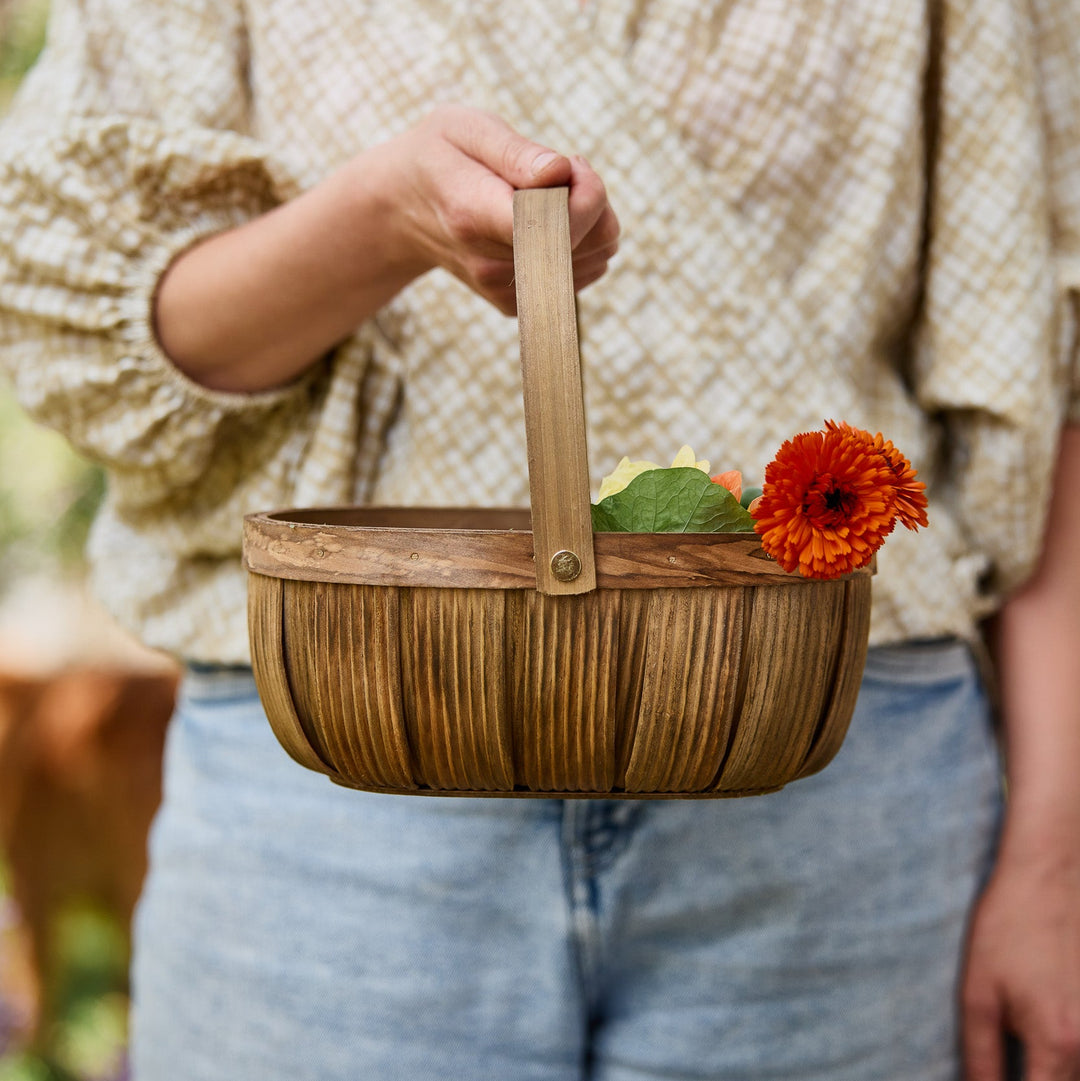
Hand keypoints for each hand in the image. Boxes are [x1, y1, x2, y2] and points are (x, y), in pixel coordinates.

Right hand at [365, 104, 619, 313]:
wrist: (403, 209)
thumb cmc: (440, 157)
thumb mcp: (465, 129)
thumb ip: (515, 151)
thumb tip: (561, 172)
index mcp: (475, 215)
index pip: (558, 225)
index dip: (585, 193)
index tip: (570, 163)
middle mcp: (490, 263)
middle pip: (590, 240)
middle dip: (593, 197)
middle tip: (560, 170)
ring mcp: (504, 289)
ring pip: (598, 255)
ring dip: (590, 218)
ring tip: (550, 194)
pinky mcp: (519, 302)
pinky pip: (587, 271)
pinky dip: (582, 242)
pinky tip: (549, 221)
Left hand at [962, 848, 1079, 1079]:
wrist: (1050, 877)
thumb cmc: (1007, 929)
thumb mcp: (979, 994)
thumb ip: (982, 1057)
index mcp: (1057, 1043)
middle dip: (1036, 1080)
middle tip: (1014, 1060)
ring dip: (1055, 1070)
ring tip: (1028, 1045)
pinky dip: (1070, 1057)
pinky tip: (1051, 1038)